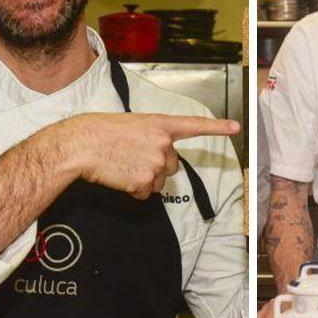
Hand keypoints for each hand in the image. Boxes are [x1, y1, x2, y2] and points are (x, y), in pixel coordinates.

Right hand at [57, 113, 239, 199]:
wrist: (80, 144)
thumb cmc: (101, 132)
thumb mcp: (134, 125)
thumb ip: (154, 137)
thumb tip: (163, 158)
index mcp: (161, 125)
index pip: (195, 125)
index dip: (218, 127)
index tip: (237, 127)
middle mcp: (164, 143)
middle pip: (172, 166)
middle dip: (155, 166)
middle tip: (131, 157)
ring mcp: (156, 163)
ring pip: (158, 182)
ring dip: (142, 179)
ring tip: (122, 164)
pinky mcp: (145, 181)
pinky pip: (144, 193)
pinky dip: (132, 190)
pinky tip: (119, 176)